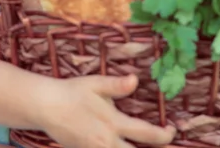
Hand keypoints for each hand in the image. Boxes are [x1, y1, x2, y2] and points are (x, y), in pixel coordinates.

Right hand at [38, 75, 175, 147]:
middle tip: (169, 146)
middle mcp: (108, 143)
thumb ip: (117, 85)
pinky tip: (124, 144)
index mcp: (113, 123)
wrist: (47, 107)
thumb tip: (136, 80)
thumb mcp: (95, 84)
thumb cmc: (72, 92)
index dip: (165, 135)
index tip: (172, 130)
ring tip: (145, 145)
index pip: (147, 134)